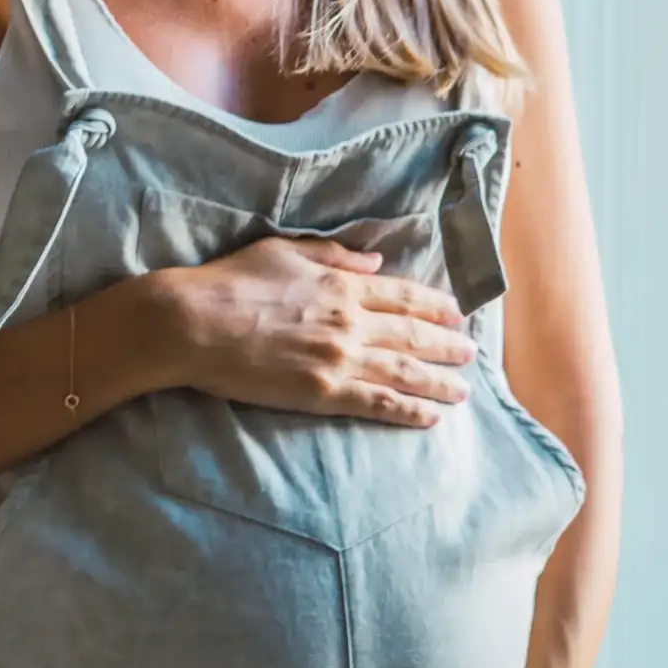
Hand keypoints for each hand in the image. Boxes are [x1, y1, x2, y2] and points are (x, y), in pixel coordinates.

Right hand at [152, 236, 477, 426]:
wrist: (196, 322)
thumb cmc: (234, 280)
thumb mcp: (286, 250)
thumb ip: (335, 254)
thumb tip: (375, 261)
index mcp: (342, 285)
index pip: (402, 296)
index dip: (435, 306)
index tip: (458, 314)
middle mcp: (351, 322)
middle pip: (412, 336)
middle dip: (446, 346)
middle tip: (471, 354)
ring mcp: (340, 359)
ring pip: (403, 373)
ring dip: (438, 383)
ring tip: (462, 391)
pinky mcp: (323, 393)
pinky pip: (377, 404)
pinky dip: (407, 411)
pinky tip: (430, 418)